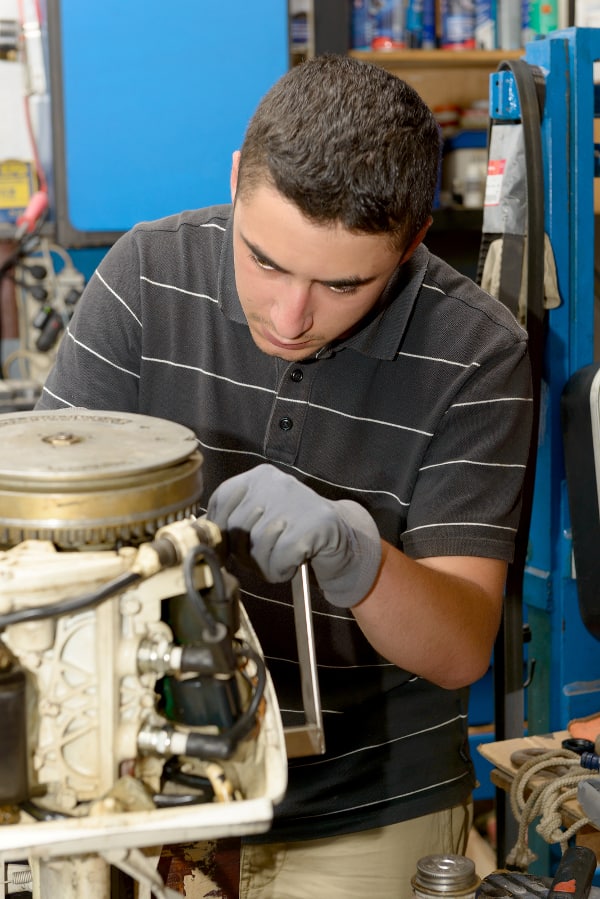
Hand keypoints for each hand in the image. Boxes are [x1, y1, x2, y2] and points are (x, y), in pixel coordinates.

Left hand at [206, 464, 381, 607]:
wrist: (342, 538)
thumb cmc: (295, 530)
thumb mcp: (262, 516)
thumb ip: (234, 519)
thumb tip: (201, 535)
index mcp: (259, 477)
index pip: (221, 500)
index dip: (221, 530)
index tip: (228, 546)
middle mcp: (275, 483)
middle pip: (236, 528)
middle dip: (244, 553)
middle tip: (261, 558)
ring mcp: (295, 502)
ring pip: (256, 546)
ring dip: (265, 565)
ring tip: (280, 560)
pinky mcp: (312, 524)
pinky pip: (279, 558)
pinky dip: (281, 570)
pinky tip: (292, 564)